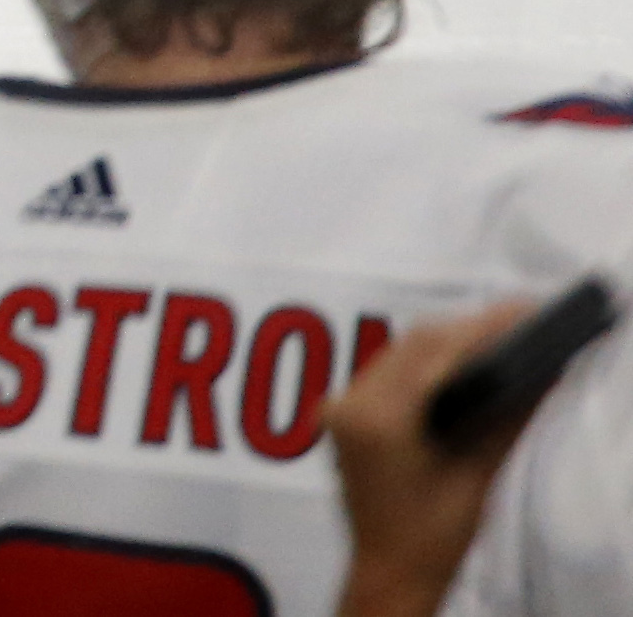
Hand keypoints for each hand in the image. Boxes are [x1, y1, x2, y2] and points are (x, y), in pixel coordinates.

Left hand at [329, 299, 537, 616]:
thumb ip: (506, 419)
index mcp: (376, 419)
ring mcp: (340, 406)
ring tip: (502, 335)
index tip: (525, 312)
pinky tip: (464, 361)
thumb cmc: (434, 535)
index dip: (482, 327)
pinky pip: (388, 372)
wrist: (389, 572)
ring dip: (448, 343)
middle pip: (414, 346)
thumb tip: (545, 371)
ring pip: (400, 354)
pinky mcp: (345, 413)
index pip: (433, 353)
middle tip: (522, 319)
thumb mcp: (477, 476)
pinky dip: (427, 362)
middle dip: (469, 330)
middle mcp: (348, 403)